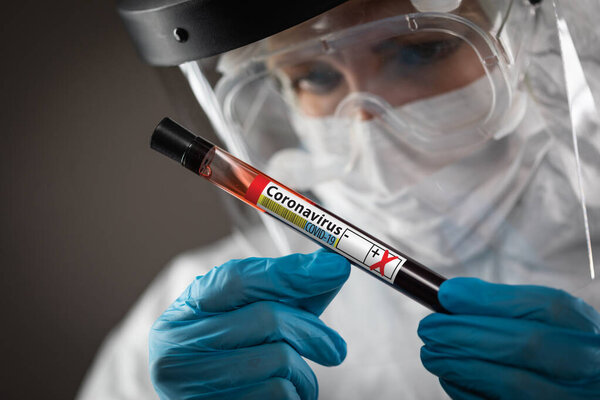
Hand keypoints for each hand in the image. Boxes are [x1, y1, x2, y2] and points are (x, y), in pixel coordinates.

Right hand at [149, 250, 349, 399]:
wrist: (199, 399)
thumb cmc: (225, 355)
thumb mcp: (243, 316)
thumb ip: (285, 293)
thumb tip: (331, 266)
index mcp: (186, 310)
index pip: (238, 279)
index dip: (291, 271)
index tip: (335, 268)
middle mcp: (179, 345)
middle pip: (266, 318)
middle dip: (311, 330)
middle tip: (335, 347)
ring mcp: (192, 384)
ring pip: (278, 360)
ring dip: (304, 371)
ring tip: (301, 377)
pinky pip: (278, 394)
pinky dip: (296, 393)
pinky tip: (288, 393)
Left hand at [418, 278, 599, 399]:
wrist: (584, 391)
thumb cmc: (562, 354)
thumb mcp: (551, 324)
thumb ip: (507, 307)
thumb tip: (452, 294)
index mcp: (589, 334)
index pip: (546, 307)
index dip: (490, 300)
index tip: (447, 294)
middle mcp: (591, 369)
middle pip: (527, 344)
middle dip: (467, 332)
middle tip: (429, 328)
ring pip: (511, 383)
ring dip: (459, 363)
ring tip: (431, 352)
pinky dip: (467, 391)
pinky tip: (451, 377)